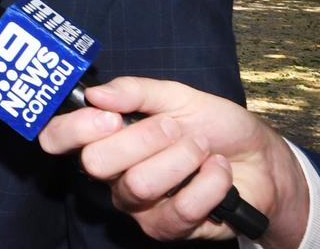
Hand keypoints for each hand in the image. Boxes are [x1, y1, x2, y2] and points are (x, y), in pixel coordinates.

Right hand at [38, 77, 309, 247]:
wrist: (261, 160)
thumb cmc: (215, 126)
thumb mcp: (178, 96)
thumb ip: (136, 91)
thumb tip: (96, 93)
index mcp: (104, 136)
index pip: (57, 139)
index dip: (74, 129)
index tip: (109, 117)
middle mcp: (111, 173)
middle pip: (96, 163)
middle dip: (144, 138)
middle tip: (174, 127)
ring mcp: (136, 204)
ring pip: (140, 184)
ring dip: (182, 158)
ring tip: (203, 149)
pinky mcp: (166, 228)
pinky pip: (180, 207)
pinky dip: (210, 181)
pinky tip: (219, 171)